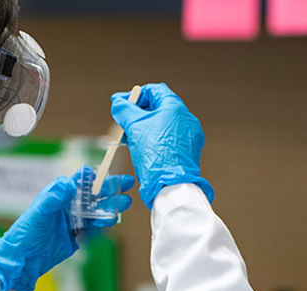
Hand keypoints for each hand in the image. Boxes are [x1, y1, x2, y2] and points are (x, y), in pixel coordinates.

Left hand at [0, 168, 132, 290]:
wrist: (24, 260)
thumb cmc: (26, 234)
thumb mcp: (39, 213)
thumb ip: (54, 198)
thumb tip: (69, 183)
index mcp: (57, 195)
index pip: (78, 180)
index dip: (93, 175)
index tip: (106, 171)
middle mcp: (67, 205)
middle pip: (93, 193)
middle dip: (110, 187)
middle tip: (127, 182)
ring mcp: (72, 220)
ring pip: (96, 209)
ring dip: (111, 205)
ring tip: (126, 202)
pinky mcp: (76, 234)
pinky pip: (93, 226)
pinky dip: (104, 222)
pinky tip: (113, 219)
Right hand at [110, 83, 213, 208]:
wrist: (170, 184)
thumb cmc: (155, 153)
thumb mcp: (134, 127)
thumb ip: (124, 110)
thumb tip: (117, 102)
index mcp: (176, 108)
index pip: (155, 91)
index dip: (136, 95)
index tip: (122, 104)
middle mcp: (187, 120)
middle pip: (159, 107)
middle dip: (139, 112)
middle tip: (123, 120)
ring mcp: (189, 137)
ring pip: (163, 125)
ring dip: (145, 127)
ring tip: (130, 136)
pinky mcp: (188, 151)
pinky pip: (169, 139)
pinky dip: (155, 139)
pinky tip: (143, 148)